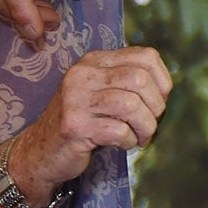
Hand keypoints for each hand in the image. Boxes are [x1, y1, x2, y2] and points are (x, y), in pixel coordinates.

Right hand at [9, 47, 173, 194]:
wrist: (40, 151)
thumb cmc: (82, 123)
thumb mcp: (103, 93)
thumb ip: (128, 83)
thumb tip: (166, 89)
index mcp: (95, 61)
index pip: (146, 56)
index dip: (163, 81)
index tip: (159, 101)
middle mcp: (83, 74)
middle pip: (140, 80)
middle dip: (155, 107)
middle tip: (149, 124)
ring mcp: (76, 99)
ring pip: (132, 105)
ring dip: (145, 127)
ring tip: (139, 137)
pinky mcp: (74, 125)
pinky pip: (119, 131)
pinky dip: (128, 141)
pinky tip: (120, 144)